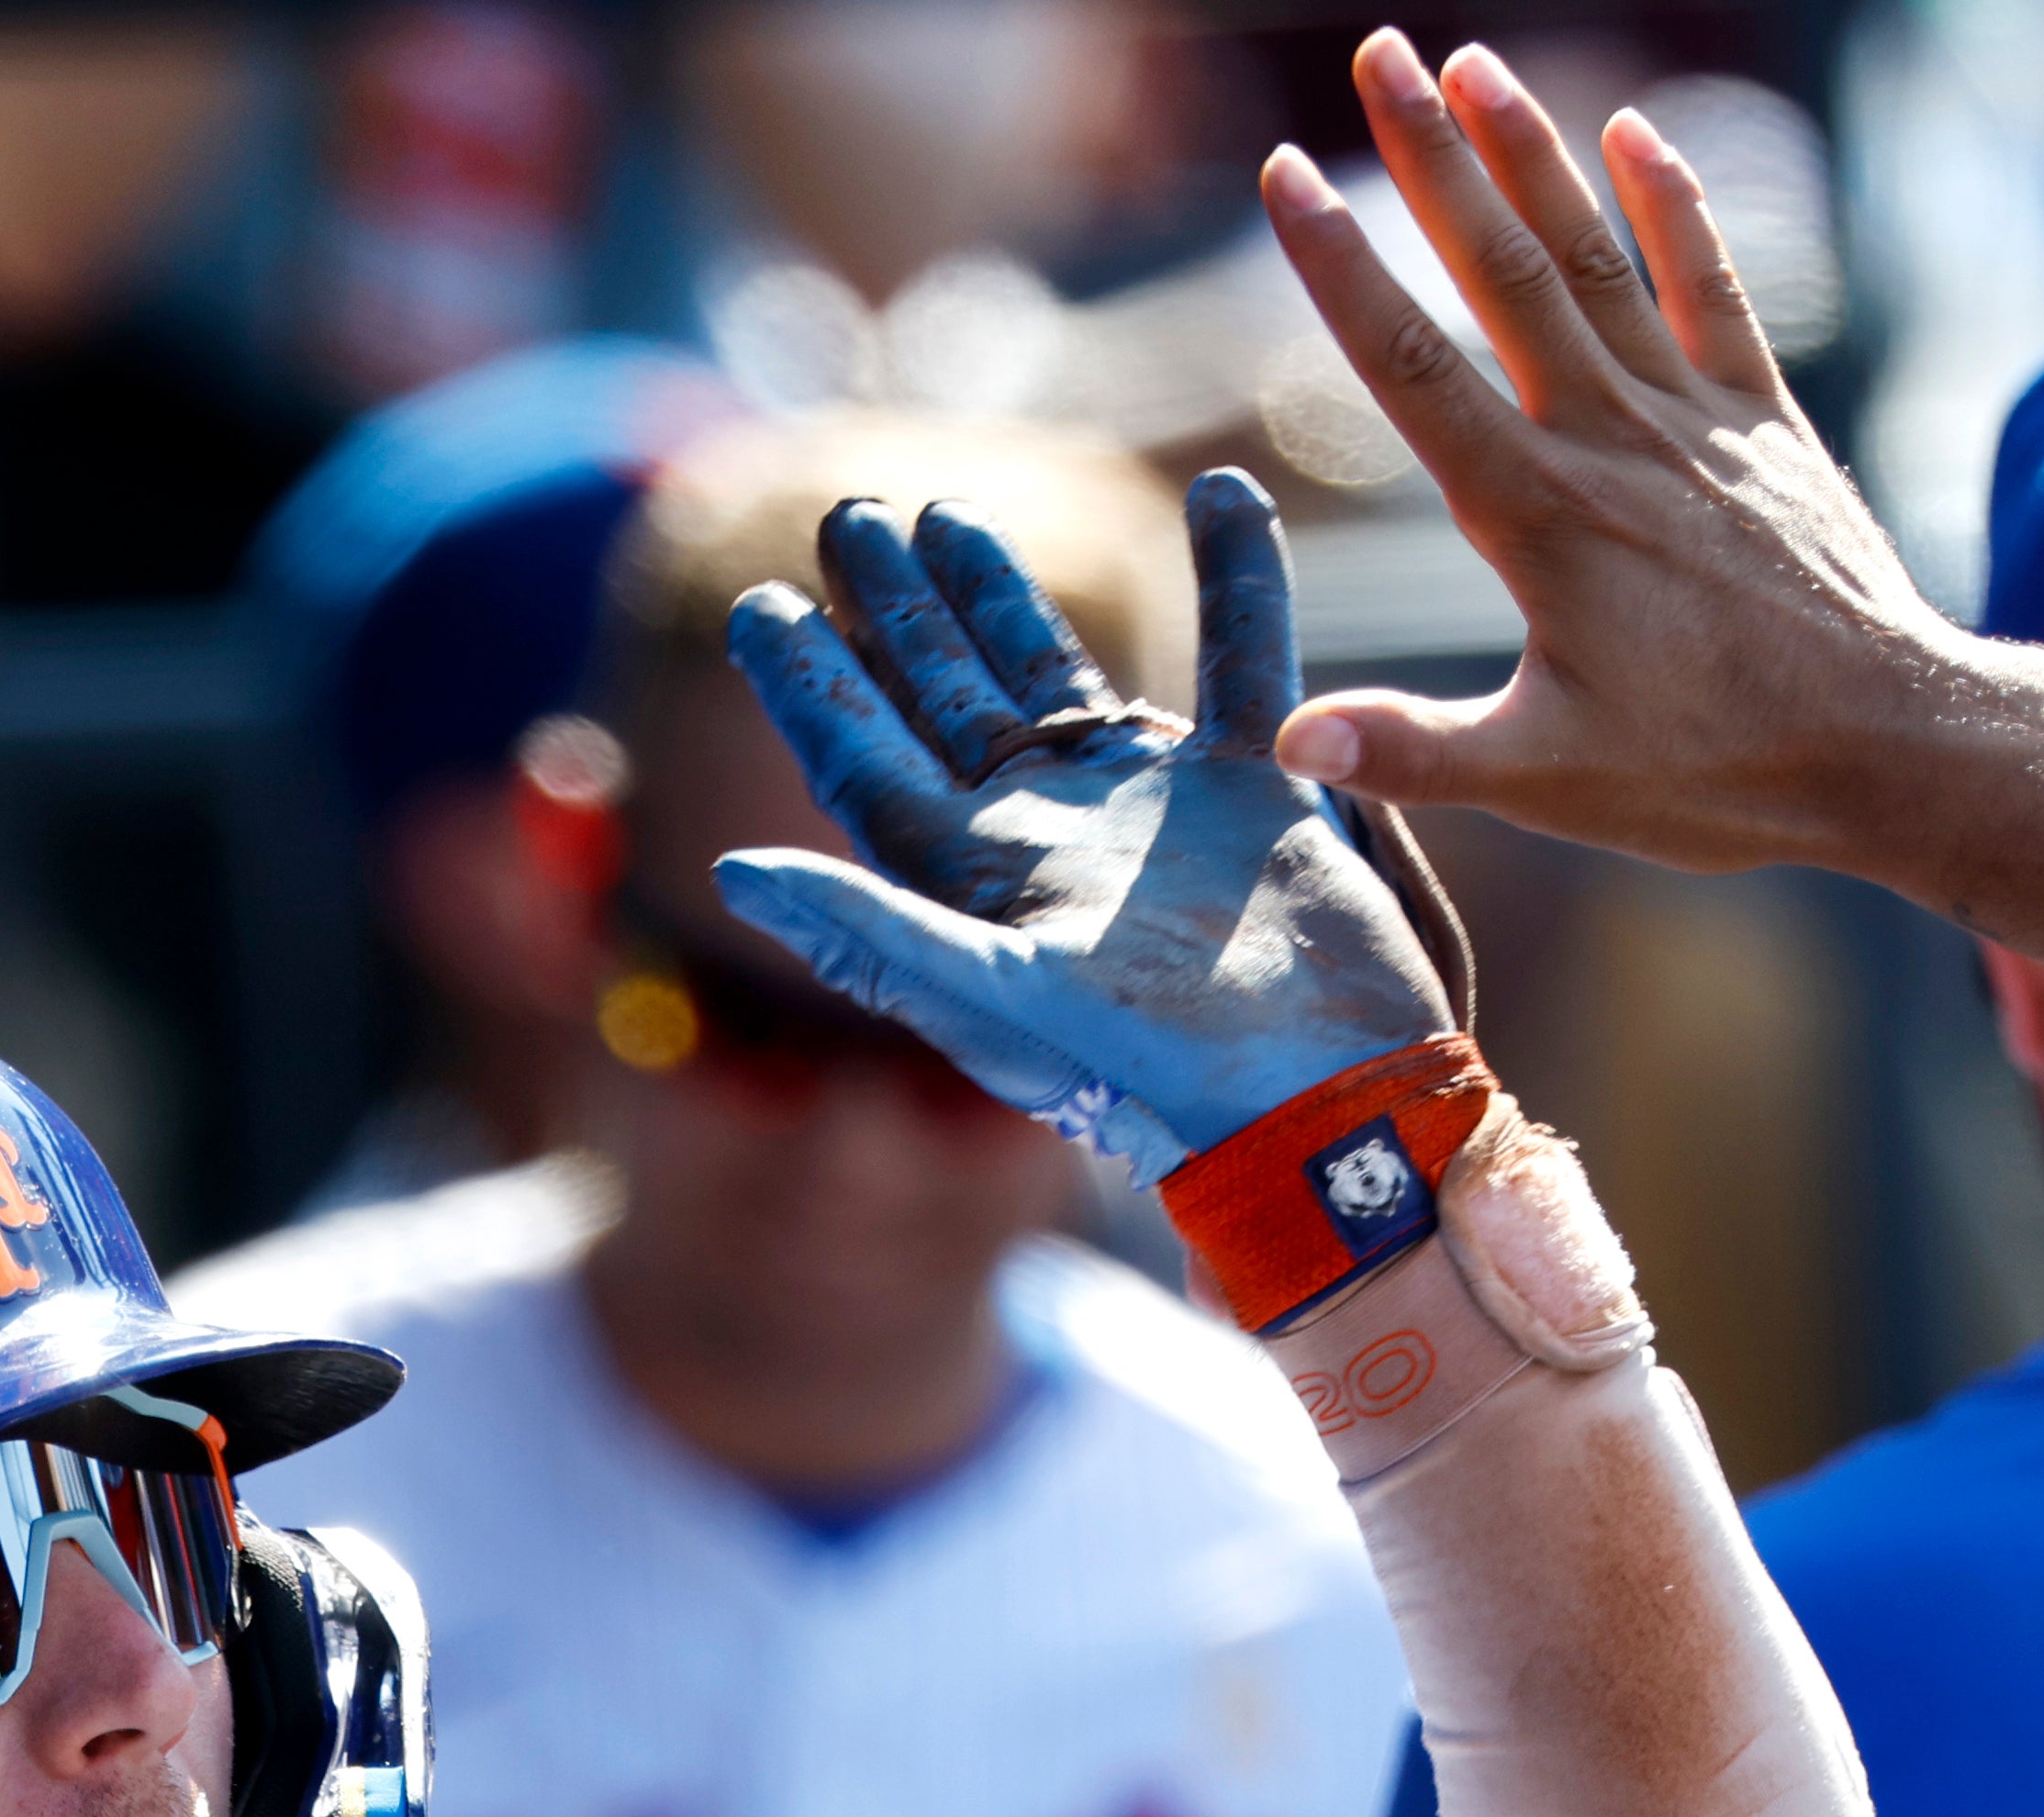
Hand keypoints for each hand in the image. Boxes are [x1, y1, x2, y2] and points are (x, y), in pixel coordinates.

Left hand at [712, 471, 1451, 1183]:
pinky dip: (1242, 578)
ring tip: (947, 511)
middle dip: (894, 609)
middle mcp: (1049, 834)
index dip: (807, 687)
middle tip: (847, 515)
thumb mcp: (992, 999)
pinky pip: (1244, 659)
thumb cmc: (1148, 1071)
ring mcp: (1149, 806)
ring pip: (1060, 671)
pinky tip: (1224, 493)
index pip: (865, 763)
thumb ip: (865, 934)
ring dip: (1005, 593)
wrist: (1314, 1097)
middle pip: (946, 697)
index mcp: (976, 879)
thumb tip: (728, 871)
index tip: (754, 604)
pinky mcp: (1255, 790)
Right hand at [1253, 32, 1985, 877]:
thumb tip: (1293, 746)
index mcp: (1538, 516)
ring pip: (1597, 257)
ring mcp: (1694, 421)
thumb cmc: (1717, 772)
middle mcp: (1611, 441)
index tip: (1285, 175)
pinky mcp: (1765, 425)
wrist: (1889, 744)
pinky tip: (1637, 132)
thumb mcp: (1548, 779)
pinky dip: (1676, 206)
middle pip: (1501, 271)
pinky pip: (1714, 289)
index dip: (1342, 266)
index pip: (1413, 366)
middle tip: (1377, 54)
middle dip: (1431, 155)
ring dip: (1533, 152)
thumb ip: (1418, 752)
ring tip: (1473, 62)